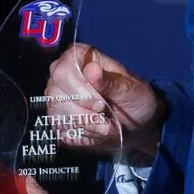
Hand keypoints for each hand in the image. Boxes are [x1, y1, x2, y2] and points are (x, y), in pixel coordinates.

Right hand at [44, 44, 165, 162]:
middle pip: (55, 94)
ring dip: (85, 127)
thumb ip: (111, 82)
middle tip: (107, 119)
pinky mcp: (58, 117)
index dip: (79, 91)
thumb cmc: (135, 99)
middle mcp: (64, 74)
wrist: (138, 124)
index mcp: (80, 57)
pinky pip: (60, 130)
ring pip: (56, 114)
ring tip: (106, 127)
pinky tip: (97, 132)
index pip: (63, 70)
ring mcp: (58, 96)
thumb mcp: (131, 90)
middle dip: (84, 114)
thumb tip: (92, 69)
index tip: (100, 104)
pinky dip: (82, 136)